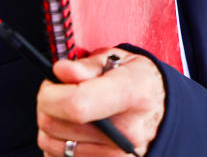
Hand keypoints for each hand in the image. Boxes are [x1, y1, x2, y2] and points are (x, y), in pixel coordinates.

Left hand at [36, 48, 164, 155]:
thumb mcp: (117, 59)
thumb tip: (61, 71)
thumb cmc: (136, 82)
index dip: (51, 94)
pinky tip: (72, 130)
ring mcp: (118, 156)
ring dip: (51, 125)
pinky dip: (59, 144)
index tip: (51, 83)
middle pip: (56, 125)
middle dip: (47, 104)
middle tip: (60, 91)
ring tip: (68, 110)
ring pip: (51, 144)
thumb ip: (86, 66)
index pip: (76, 104)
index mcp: (132, 94)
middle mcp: (127, 132)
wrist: (160, 110)